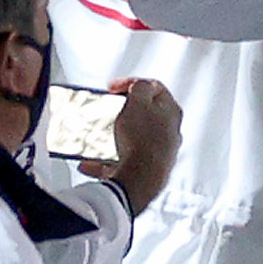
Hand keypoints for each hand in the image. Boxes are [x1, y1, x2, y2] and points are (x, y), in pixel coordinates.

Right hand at [92, 76, 182, 215]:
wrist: (141, 180)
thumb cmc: (142, 139)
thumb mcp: (138, 101)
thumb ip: (140, 87)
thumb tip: (139, 87)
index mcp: (172, 111)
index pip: (154, 88)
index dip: (131, 83)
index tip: (113, 88)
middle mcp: (170, 133)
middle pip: (144, 116)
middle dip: (122, 113)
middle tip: (108, 112)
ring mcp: (160, 154)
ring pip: (132, 140)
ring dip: (112, 138)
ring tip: (97, 138)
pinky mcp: (147, 172)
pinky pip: (123, 162)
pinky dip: (106, 161)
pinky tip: (91, 162)